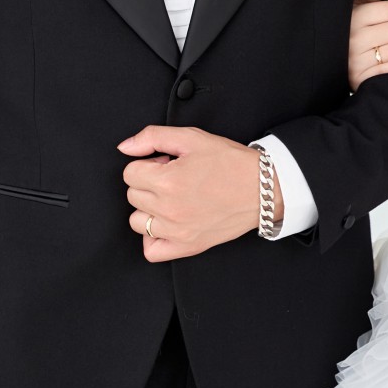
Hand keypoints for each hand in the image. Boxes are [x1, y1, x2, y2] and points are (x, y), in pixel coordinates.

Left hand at [118, 126, 279, 260]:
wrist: (262, 188)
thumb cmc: (231, 163)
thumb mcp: (192, 138)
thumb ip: (152, 137)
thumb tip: (125, 147)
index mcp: (168, 180)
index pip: (130, 173)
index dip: (148, 164)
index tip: (166, 164)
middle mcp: (169, 208)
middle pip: (132, 195)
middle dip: (149, 183)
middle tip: (174, 178)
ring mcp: (177, 231)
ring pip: (137, 222)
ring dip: (149, 208)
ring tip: (171, 199)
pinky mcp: (188, 246)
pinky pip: (152, 251)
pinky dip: (153, 238)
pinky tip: (166, 224)